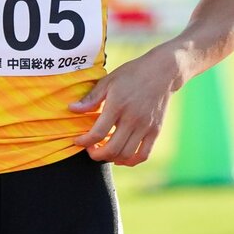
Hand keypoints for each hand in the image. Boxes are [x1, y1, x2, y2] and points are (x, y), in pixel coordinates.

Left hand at [68, 48, 182, 165]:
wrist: (161, 72)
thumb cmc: (132, 74)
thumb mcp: (108, 81)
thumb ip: (91, 98)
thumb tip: (71, 109)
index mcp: (117, 105)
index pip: (97, 133)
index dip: (84, 142)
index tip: (78, 140)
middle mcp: (132, 119)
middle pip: (112, 149)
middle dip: (96, 154)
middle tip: (90, 149)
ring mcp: (145, 126)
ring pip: (126, 155)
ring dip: (111, 158)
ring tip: (104, 151)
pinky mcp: (155, 131)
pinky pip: (143, 154)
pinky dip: (131, 161)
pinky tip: (121, 158)